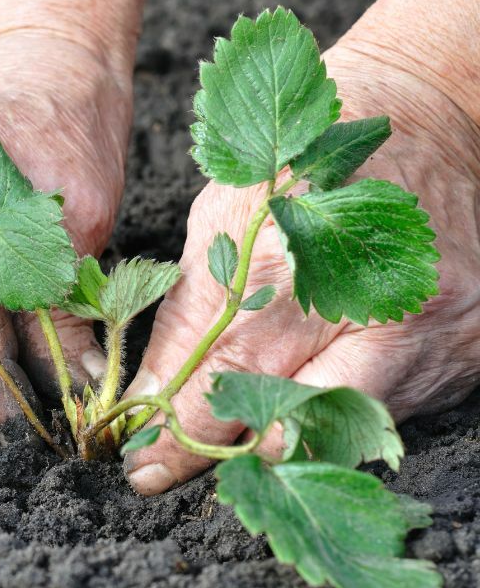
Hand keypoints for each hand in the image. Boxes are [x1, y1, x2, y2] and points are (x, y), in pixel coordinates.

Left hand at [123, 38, 479, 493]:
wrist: (433, 118)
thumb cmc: (308, 160)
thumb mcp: (223, 217)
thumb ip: (187, 315)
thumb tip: (149, 398)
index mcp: (294, 267)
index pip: (224, 385)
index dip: (175, 437)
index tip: (141, 468)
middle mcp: (374, 313)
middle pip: (286, 431)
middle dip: (228, 454)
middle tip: (181, 464)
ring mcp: (434, 338)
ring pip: (341, 434)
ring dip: (286, 438)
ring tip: (246, 424)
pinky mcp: (469, 352)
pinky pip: (392, 414)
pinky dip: (343, 415)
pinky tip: (313, 390)